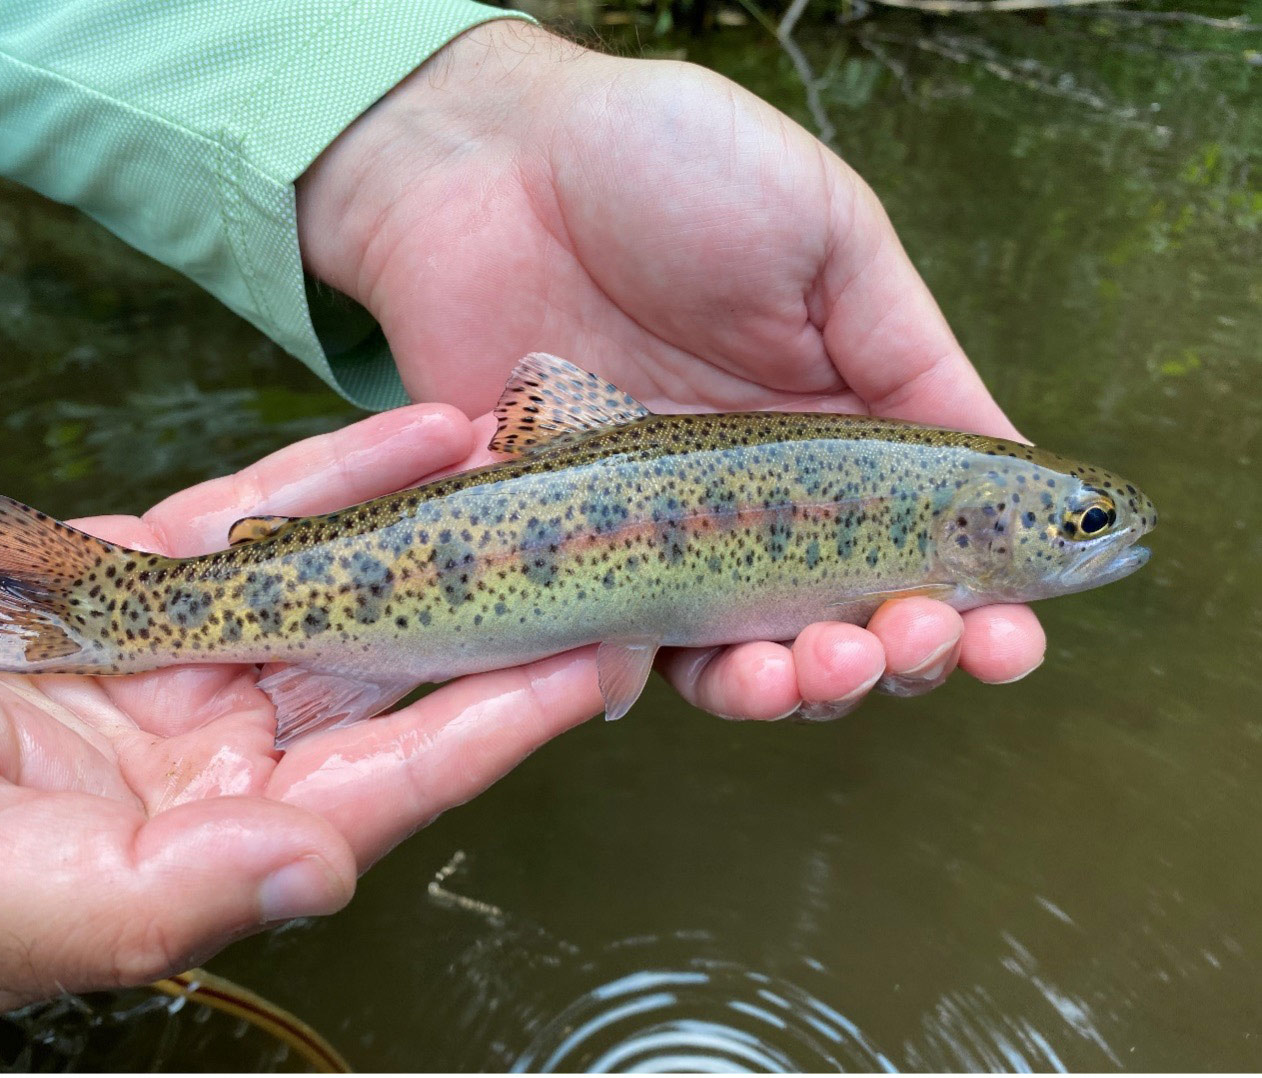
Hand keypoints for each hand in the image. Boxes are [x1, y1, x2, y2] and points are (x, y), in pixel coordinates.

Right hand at [0, 406, 622, 1023]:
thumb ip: (143, 900)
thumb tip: (317, 876)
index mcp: (186, 848)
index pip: (375, 792)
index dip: (483, 733)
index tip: (583, 670)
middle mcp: (199, 761)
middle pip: (376, 687)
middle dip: (487, 622)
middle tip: (599, 559)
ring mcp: (167, 663)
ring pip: (329, 590)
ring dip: (427, 532)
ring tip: (532, 473)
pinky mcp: (122, 580)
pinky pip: (248, 520)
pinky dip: (329, 478)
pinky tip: (417, 434)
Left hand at [297, 20, 1044, 718]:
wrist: (490, 162)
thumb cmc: (667, 166)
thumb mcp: (827, 237)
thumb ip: (910, 357)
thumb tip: (1012, 468)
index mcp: (835, 420)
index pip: (925, 538)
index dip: (982, 605)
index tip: (1010, 641)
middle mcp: (755, 490)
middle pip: (843, 612)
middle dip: (898, 656)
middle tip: (911, 642)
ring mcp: (659, 525)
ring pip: (740, 648)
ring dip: (794, 687)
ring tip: (816, 671)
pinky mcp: (565, 542)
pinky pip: (617, 637)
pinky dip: (662, 673)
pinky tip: (706, 663)